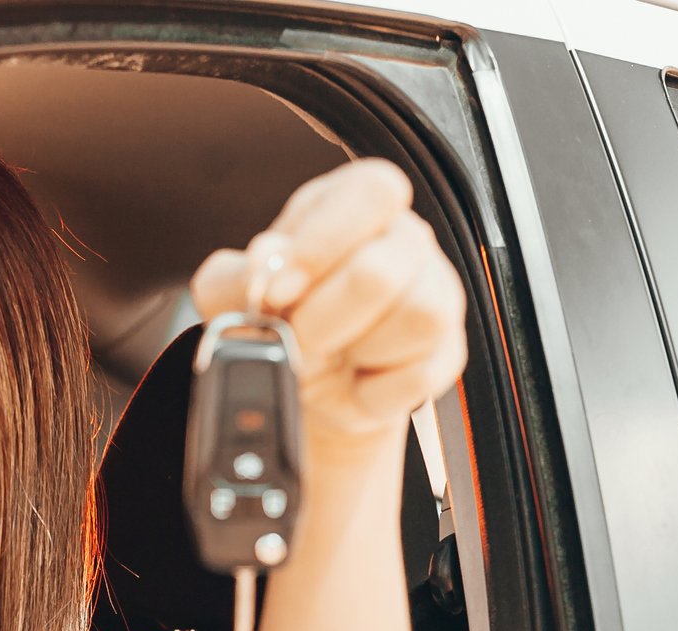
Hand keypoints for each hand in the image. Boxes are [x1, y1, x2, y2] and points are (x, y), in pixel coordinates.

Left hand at [191, 158, 466, 459]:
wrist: (297, 385)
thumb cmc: (271, 321)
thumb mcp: (231, 293)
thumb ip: (240, 272)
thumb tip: (269, 261)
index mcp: (353, 205)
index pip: (372, 192)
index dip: (323, 244)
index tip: (280, 291)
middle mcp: (404, 240)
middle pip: (380, 273)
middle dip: (321, 321)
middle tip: (295, 338)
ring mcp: (435, 292)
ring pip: (418, 317)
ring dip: (354, 351)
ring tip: (329, 355)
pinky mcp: (447, 351)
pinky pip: (421, 373)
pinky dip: (373, 390)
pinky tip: (354, 379)